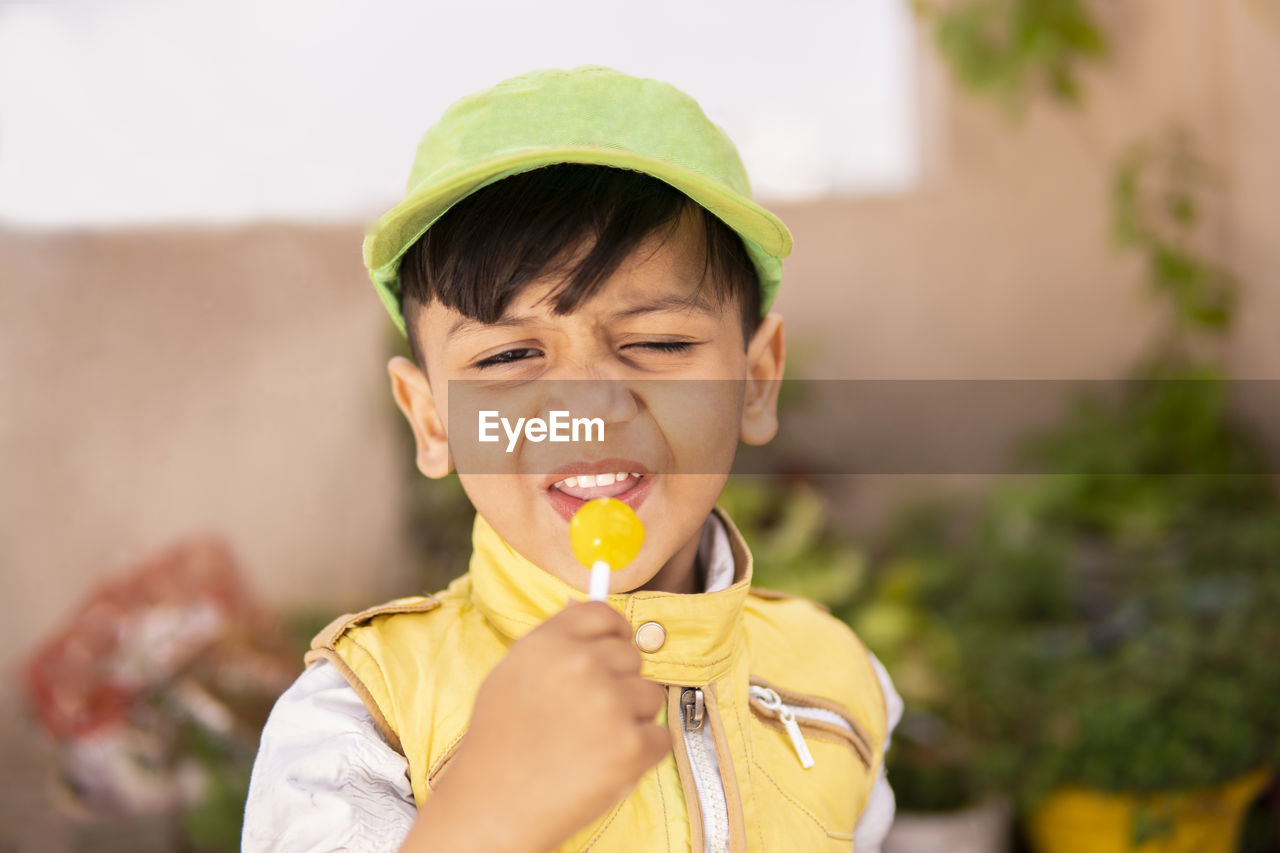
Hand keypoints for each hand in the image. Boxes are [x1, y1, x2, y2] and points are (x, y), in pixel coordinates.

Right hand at [401, 601, 669, 852]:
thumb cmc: (498, 746)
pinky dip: (641, 754)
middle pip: (633, 655)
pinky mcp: (632, 745)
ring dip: (631, 718)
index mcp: (549, 642)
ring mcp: (610, 704)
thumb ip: (554, 642)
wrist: (492, 810)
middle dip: (619, 683)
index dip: (615, 632)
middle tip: (588, 717)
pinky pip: (660, 736)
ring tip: (590, 744)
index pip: (605, 613)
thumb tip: (589, 606)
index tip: (615, 649)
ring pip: (651, 694)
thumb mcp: (511, 675)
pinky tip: (604, 766)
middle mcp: (582, 664)